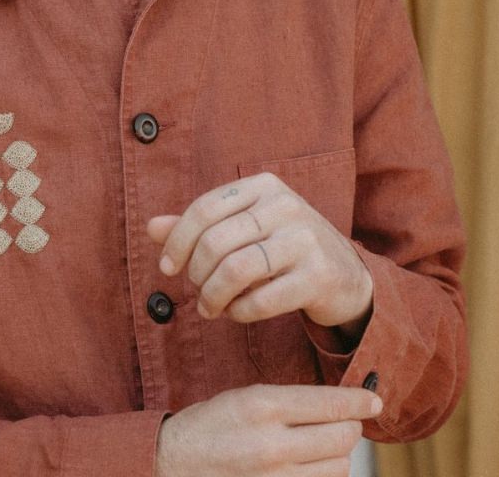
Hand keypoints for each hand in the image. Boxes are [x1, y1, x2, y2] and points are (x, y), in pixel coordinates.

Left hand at [147, 173, 372, 335]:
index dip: (177, 241)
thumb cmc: (283, 249)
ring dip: (213, 297)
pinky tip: (236, 313)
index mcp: (264, 185)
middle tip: (196, 293)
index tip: (167, 267)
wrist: (347, 275)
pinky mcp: (319, 276)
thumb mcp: (245, 228)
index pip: (204, 209)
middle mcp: (286, 205)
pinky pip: (261, 300)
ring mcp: (305, 239)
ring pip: (236, 270)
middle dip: (196, 274)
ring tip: (209, 308)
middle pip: (216, 241)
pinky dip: (239, 312)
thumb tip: (151, 227)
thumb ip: (199, 227)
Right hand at [155, 383, 380, 476]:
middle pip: (342, 436)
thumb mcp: (245, 398)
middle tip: (343, 421)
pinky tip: (309, 466)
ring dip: (337, 455)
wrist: (173, 464)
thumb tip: (338, 406)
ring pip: (338, 467)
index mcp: (262, 406)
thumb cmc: (210, 426)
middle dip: (350, 426)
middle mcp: (272, 444)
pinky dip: (322, 475)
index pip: (331, 404)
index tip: (374, 398)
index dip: (360, 400)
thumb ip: (289, 402)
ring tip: (319, 446)